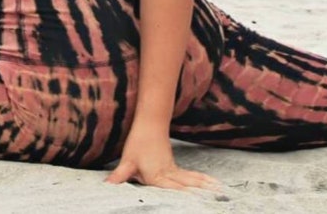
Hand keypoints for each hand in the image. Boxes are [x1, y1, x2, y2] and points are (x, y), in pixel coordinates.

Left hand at [105, 121, 219, 191]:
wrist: (149, 122)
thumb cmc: (138, 142)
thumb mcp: (127, 161)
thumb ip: (119, 176)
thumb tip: (107, 187)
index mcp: (157, 177)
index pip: (171, 192)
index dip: (183, 199)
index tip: (197, 204)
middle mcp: (168, 174)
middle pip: (187, 187)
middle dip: (201, 194)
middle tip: (219, 197)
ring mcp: (173, 170)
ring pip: (191, 180)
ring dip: (204, 186)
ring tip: (220, 190)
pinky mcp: (173, 166)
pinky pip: (189, 176)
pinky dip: (200, 180)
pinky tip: (209, 182)